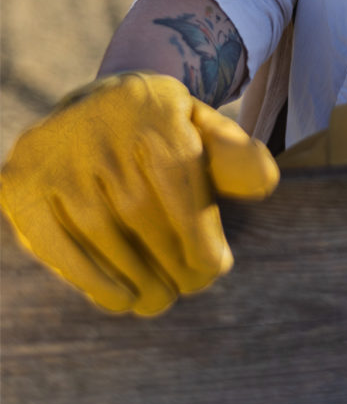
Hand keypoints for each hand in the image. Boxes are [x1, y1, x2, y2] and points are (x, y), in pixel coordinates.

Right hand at [0, 72, 278, 315]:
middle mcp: (98, 120)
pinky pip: (55, 243)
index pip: (179, 177)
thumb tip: (264, 181)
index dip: (198, 232)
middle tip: (187, 289)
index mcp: (151, 104)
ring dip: (136, 277)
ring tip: (159, 299)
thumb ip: (236, 155)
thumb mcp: (204, 130)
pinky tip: (120, 299)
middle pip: (140, 209)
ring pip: (100, 230)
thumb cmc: (163, 133)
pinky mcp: (18, 183)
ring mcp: (53, 151)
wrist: (94, 110)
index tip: (215, 267)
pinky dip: (90, 279)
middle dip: (171, 260)